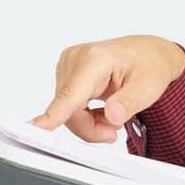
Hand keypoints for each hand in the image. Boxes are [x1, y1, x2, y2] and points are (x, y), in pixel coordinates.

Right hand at [28, 34, 184, 143]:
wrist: (149, 54)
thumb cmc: (150, 66)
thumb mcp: (149, 87)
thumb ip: (129, 103)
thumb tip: (112, 115)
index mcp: (95, 59)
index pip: (71, 93)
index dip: (54, 114)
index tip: (35, 127)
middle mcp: (75, 59)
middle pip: (68, 111)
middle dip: (91, 128)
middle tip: (115, 131)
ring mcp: (67, 66)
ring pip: (66, 113)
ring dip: (89, 123)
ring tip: (113, 115)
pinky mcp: (65, 74)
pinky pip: (67, 108)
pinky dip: (85, 116)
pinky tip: (102, 110)